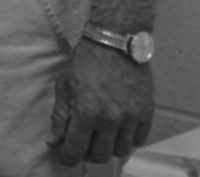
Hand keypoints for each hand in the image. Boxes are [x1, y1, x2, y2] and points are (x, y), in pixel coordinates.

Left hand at [47, 38, 153, 165]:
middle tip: (84, 142)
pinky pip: (138, 140)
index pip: (76, 149)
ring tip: (102, 133)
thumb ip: (60, 115)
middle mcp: (110, 119)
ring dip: (109, 146)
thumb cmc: (86, 60)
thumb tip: (54, 141)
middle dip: (88, 153)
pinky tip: (119, 127)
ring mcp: (130, 117)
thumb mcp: (65, 83)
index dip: (68, 158)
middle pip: (100, 155)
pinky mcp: (146, 113)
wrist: (115, 41)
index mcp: (86, 111)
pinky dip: (128, 139)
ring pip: (120, 151)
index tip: (65, 157)